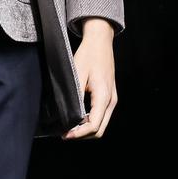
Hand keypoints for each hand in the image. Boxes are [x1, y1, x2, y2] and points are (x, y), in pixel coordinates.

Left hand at [63, 19, 117, 139]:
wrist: (100, 42)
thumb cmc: (88, 55)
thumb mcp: (77, 75)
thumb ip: (76, 97)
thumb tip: (70, 116)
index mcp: (104, 96)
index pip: (93, 125)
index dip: (79, 133)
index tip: (65, 135)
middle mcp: (111, 101)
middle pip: (99, 129)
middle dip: (82, 135)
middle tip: (65, 134)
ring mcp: (112, 99)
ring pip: (101, 124)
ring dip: (86, 130)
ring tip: (69, 127)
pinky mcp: (109, 96)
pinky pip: (101, 116)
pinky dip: (90, 122)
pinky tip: (77, 119)